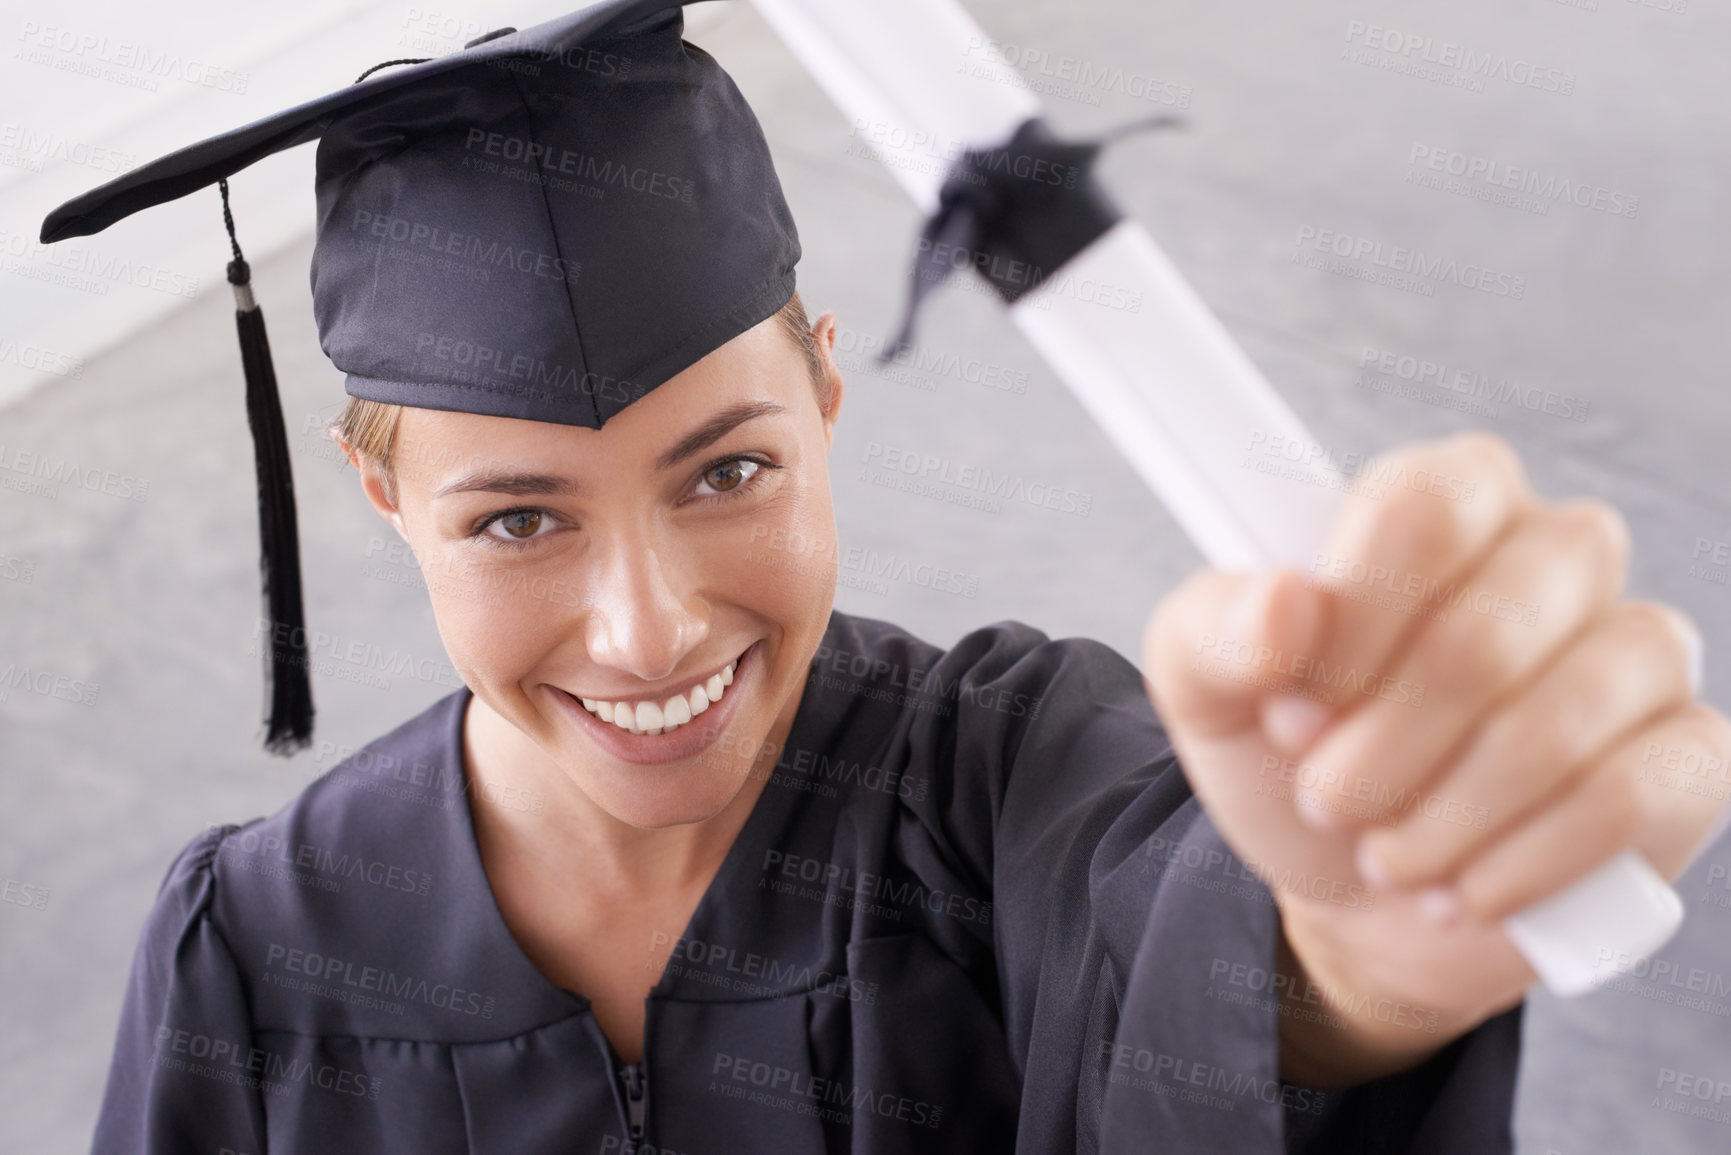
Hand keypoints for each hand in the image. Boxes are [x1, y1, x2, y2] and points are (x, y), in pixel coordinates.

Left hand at [1141, 431, 1730, 1085]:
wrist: (1358, 886)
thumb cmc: (1294, 755)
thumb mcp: (1208, 691)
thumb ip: (1215, 631)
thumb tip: (1284, 601)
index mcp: (1444, 500)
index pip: (1422, 509)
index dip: (1351, 623)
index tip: (1295, 704)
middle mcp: (1557, 551)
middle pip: (1482, 636)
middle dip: (1380, 750)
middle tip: (1327, 798)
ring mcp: (1636, 649)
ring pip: (1554, 727)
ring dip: (1441, 818)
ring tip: (1384, 851)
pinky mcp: (1686, 755)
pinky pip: (1625, 800)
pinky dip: (1522, 863)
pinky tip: (1466, 886)